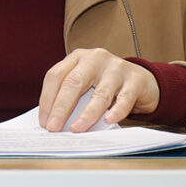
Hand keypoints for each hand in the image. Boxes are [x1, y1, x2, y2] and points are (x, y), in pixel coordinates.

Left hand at [38, 48, 159, 130]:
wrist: (141, 81)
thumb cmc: (106, 85)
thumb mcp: (86, 84)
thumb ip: (71, 97)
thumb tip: (54, 122)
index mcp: (78, 57)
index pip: (55, 76)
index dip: (47, 99)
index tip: (43, 121)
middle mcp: (95, 58)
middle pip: (73, 82)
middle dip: (61, 108)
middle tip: (54, 128)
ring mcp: (116, 67)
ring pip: (99, 93)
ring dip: (86, 114)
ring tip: (77, 129)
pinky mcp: (135, 80)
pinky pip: (124, 98)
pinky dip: (116, 111)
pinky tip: (108, 120)